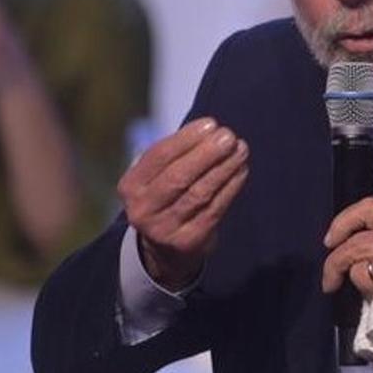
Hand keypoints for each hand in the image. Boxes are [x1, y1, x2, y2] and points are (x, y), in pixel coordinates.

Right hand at [118, 118, 248, 290]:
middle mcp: (142, 210)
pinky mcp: (188, 241)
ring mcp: (164, 229)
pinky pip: (214, 209)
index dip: (186, 138)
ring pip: (199, 193)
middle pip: (178, 177)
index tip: (211, 124)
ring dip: (224, 168)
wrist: (163, 249)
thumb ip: (175, 154)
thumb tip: (210, 131)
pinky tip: (241, 171)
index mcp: (130, 186)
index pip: (159, 156)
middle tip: (229, 136)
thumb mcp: (155, 177)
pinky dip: (231, 187)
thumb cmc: (166, 197)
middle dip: (207, 153)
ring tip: (241, 150)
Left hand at [322, 197, 372, 356]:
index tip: (332, 237)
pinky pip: (361, 280)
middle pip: (358, 237)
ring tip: (345, 286)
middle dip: (335, 256)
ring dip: (342, 273)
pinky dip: (361, 290)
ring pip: (355, 257)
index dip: (345, 220)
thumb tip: (352, 240)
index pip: (371, 207)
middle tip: (330, 273)